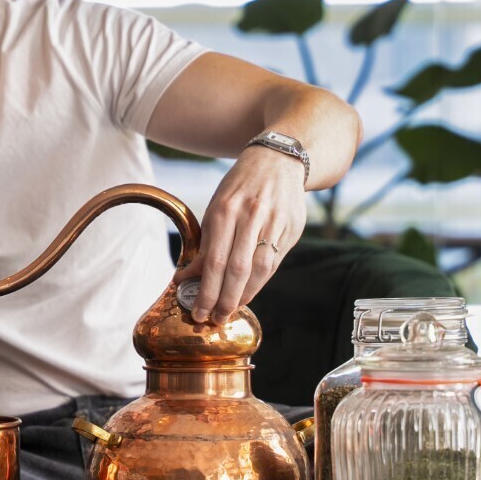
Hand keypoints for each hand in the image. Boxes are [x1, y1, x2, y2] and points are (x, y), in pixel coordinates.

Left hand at [174, 146, 307, 322]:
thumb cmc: (241, 186)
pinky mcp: (290, 228)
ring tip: (230, 310)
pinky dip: (260, 282)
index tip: (198, 310)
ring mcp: (273, 222)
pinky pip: (274, 262)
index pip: (214, 261)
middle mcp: (250, 216)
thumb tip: (189, 277)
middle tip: (213, 319)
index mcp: (225, 210)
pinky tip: (248, 292)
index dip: (206, 290)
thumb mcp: (218, 206)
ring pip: (259, 269)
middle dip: (223, 300)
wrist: (279, 160)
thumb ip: (208, 242)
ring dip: (243, 295)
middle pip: (236, 270)